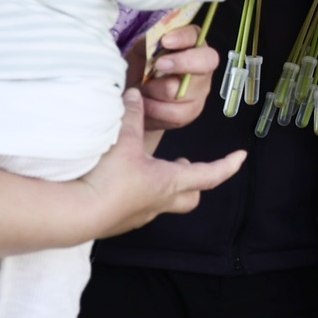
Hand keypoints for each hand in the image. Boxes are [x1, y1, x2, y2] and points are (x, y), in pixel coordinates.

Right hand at [79, 91, 244, 236]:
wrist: (76, 215)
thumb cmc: (109, 178)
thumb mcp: (124, 138)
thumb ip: (132, 114)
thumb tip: (136, 94)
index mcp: (169, 181)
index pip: (210, 174)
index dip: (227, 165)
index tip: (241, 156)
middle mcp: (159, 202)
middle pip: (190, 196)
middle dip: (194, 181)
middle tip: (185, 165)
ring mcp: (138, 216)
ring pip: (163, 203)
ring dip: (163, 187)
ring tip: (149, 169)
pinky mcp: (118, 223)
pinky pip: (137, 208)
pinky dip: (137, 194)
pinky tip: (121, 182)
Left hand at [138, 24, 220, 134]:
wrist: (137, 100)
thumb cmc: (141, 70)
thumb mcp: (140, 52)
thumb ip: (147, 44)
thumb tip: (151, 42)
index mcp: (191, 44)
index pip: (195, 36)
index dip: (182, 37)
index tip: (165, 41)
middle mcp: (202, 66)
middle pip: (205, 62)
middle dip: (181, 62)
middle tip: (158, 65)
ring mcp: (200, 90)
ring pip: (180, 90)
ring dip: (154, 89)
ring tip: (141, 88)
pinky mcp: (192, 111)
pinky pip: (173, 112)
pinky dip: (153, 108)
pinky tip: (144, 103)